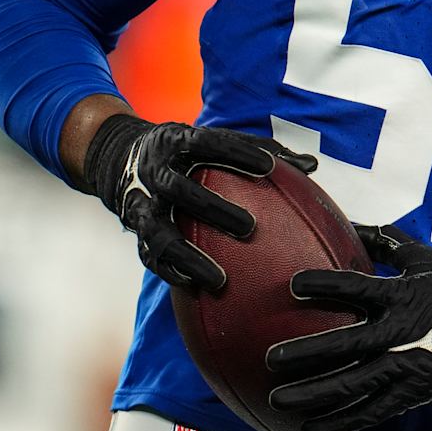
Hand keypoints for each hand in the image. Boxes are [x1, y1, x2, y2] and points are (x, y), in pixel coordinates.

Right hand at [84, 113, 317, 291]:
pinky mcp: (136, 230)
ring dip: (189, 257)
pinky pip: (150, 257)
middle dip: (213, 209)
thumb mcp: (212, 142)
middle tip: (250, 228)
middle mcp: (155, 171)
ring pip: (160, 232)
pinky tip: (199, 289)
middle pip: (181, 189)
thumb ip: (259, 152)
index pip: (207, 142)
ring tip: (221, 280)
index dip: (238, 152)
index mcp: (176, 141)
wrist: (119, 158)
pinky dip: (174, 273)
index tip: (270, 167)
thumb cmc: (187, 151)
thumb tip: (312, 166)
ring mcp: (142, 203)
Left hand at [264, 225, 431, 430]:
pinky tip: (310, 427)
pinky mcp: (410, 394)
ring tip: (278, 399)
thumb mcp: (425, 260)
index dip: (324, 286)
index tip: (293, 286)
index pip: (356, 288)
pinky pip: (370, 412)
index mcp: (401, 296)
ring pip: (352, 386)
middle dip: (305, 353)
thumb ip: (386, 243)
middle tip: (270, 358)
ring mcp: (404, 368)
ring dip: (312, 394)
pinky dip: (339, 422)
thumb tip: (352, 222)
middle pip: (345, 344)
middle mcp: (399, 333)